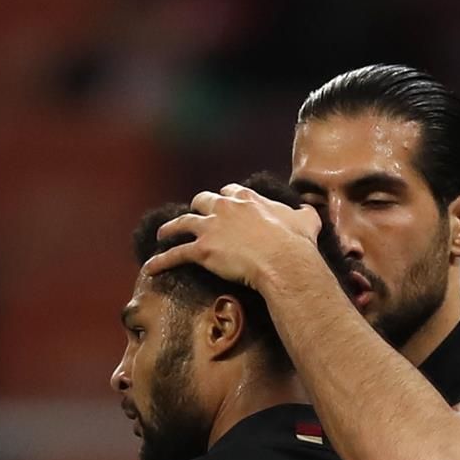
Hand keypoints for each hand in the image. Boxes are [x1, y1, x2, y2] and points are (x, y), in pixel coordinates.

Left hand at [140, 184, 322, 287]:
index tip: (222, 202)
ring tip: (162, 235)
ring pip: (182, 223)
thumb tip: (310, 211)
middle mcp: (225, 208)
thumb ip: (304, 213)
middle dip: (197, 208)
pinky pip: (174, 254)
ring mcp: (211, 227)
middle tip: (193, 216)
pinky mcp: (202, 249)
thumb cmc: (296, 243)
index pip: (230, 191)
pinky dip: (160, 261)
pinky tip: (149, 268)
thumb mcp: (306, 221)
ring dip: (170, 228)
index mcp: (248, 199)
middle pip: (202, 201)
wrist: (283, 261)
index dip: (224, 198)